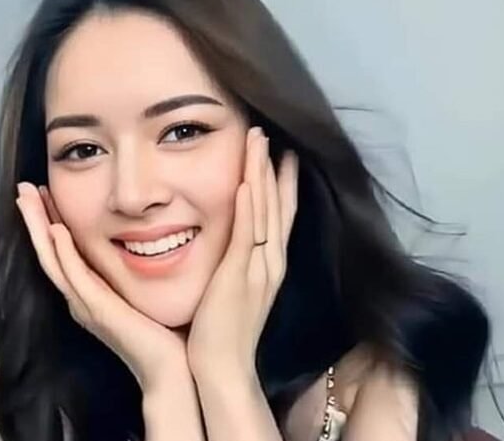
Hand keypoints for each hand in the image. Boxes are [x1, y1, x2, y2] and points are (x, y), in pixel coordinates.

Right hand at [15, 183, 189, 390]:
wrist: (170, 368)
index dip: (49, 223)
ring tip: (27, 199)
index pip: (63, 252)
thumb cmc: (163, 333)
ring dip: (39, 228)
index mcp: (91, 294)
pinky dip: (63, 253)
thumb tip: (150, 242)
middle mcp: (82, 299)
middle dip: (35, 220)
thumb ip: (136, 271)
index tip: (44, 195)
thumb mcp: (141, 293)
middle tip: (23, 189)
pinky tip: (56, 230)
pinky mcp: (98, 311)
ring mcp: (87, 305)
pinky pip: (76, 277)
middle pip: (49, 252)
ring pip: (53, 260)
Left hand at [186, 126, 298, 379]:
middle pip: (278, 206)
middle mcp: (269, 262)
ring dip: (262, 176)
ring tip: (260, 141)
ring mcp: (257, 269)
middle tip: (271, 136)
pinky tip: (245, 182)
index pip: (279, 215)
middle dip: (275, 169)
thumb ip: (237, 264)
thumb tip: (233, 244)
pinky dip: (248, 208)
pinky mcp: (238, 277)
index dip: (282, 184)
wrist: (221, 366)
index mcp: (268, 265)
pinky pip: (246, 236)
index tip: (281, 155)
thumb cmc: (225, 330)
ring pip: (264, 213)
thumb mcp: (236, 290)